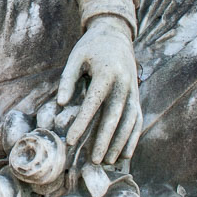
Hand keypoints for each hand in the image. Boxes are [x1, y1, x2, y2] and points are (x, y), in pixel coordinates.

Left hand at [56, 15, 141, 163]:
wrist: (116, 34)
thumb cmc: (91, 47)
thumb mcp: (75, 57)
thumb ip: (67, 80)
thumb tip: (60, 104)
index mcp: (106, 74)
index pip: (93, 103)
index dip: (82, 123)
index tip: (70, 139)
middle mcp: (124, 84)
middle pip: (115, 117)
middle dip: (104, 140)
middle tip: (94, 160)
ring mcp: (133, 91)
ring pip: (129, 121)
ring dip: (120, 143)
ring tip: (108, 162)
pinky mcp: (137, 96)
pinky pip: (137, 120)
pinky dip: (133, 138)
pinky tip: (126, 155)